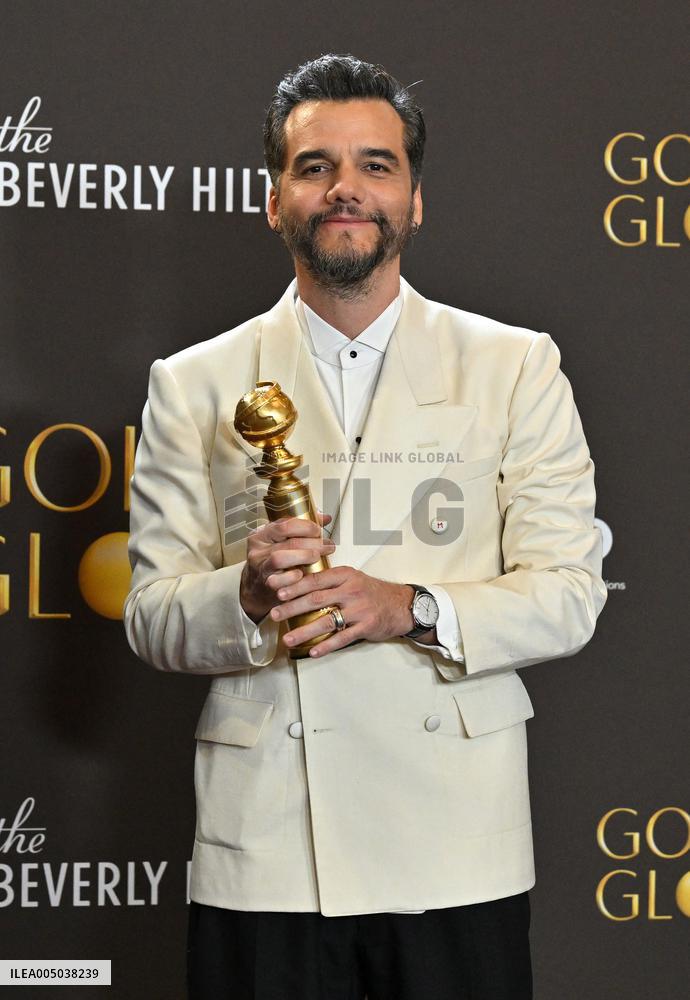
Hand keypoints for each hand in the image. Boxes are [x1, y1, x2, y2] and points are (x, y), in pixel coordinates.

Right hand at [239, 513, 334, 623]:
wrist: (257, 588)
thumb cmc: (272, 562)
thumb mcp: (281, 541)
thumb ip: (300, 528)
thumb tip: (325, 518)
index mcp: (261, 536)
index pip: (285, 525)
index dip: (306, 527)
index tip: (318, 530)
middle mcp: (259, 551)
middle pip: (289, 542)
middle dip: (313, 543)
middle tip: (327, 546)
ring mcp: (262, 569)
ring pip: (281, 559)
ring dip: (304, 557)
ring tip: (317, 557)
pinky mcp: (266, 585)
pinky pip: (281, 580)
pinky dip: (294, 577)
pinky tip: (304, 575)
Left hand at [269, 567, 414, 655]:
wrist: (400, 604)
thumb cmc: (370, 592)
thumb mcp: (352, 578)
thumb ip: (329, 581)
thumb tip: (298, 585)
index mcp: (345, 575)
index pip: (315, 580)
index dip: (295, 587)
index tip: (278, 593)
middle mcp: (351, 590)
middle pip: (316, 599)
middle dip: (292, 608)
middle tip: (274, 615)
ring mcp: (359, 609)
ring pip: (327, 621)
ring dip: (304, 631)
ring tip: (288, 639)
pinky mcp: (366, 626)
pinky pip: (343, 638)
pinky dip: (326, 646)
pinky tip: (312, 651)